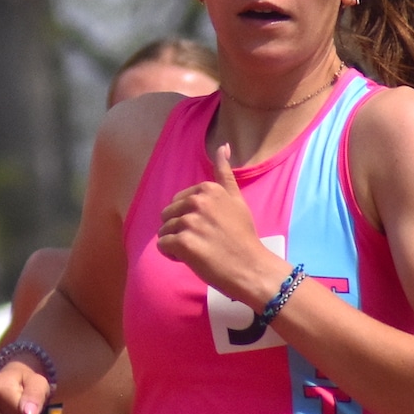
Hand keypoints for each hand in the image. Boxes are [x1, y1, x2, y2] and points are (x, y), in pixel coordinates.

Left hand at [157, 144, 287, 304]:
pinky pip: (163, 245)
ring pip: (164, 231)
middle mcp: (198, 202)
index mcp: (209, 189)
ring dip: (176, 243)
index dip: (188, 217)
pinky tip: (190, 259)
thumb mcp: (237, 199)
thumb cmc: (244, 236)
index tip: (207, 227)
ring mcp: (190, 222)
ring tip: (197, 251)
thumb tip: (222, 146)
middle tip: (202, 241)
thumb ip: (225, 174)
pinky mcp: (184, 243)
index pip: (179, 201)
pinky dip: (172, 255)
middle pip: (168, 214)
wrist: (251, 267)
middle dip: (179, 229)